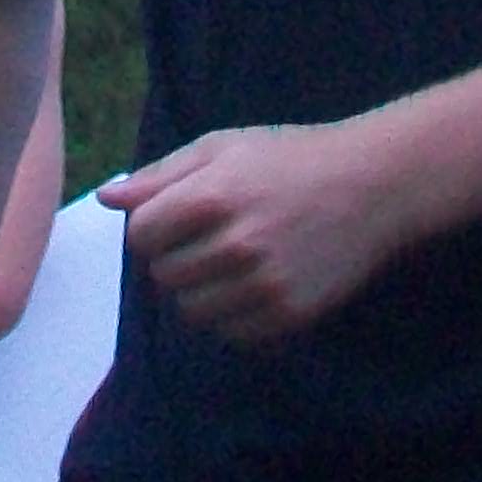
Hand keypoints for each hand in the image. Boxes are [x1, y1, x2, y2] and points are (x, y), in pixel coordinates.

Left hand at [101, 122, 408, 341]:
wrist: (373, 184)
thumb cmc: (291, 158)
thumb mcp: (223, 148)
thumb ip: (161, 176)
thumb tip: (107, 199)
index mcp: (213, 195)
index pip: (142, 235)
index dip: (155, 226)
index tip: (183, 215)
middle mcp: (236, 243)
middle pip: (163, 275)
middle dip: (177, 256)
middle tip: (214, 236)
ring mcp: (265, 284)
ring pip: (192, 310)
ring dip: (201, 290)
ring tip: (233, 261)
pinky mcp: (290, 314)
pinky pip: (232, 333)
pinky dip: (234, 315)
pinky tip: (256, 283)